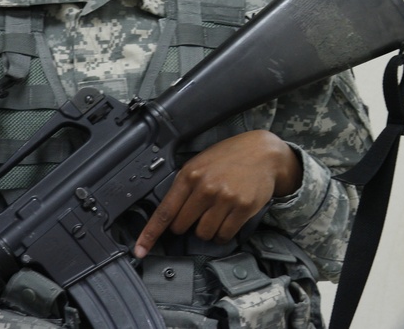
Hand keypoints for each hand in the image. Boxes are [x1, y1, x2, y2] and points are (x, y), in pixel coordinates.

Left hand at [134, 130, 301, 256]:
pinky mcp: (242, 208)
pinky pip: (224, 235)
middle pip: (182, 227)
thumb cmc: (231, 156)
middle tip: (199, 212)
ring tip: (217, 212)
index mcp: (190, 175)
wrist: (264, 152)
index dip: (150, 234)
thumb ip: (185, 184)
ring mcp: (224, 199)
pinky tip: (228, 218)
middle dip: (187, 224)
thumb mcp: (201, 162)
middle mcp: (205, 187)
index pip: (164, 212)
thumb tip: (170, 213)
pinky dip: (223, 233)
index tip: (140, 250)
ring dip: (207, 229)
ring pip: (203, 234)